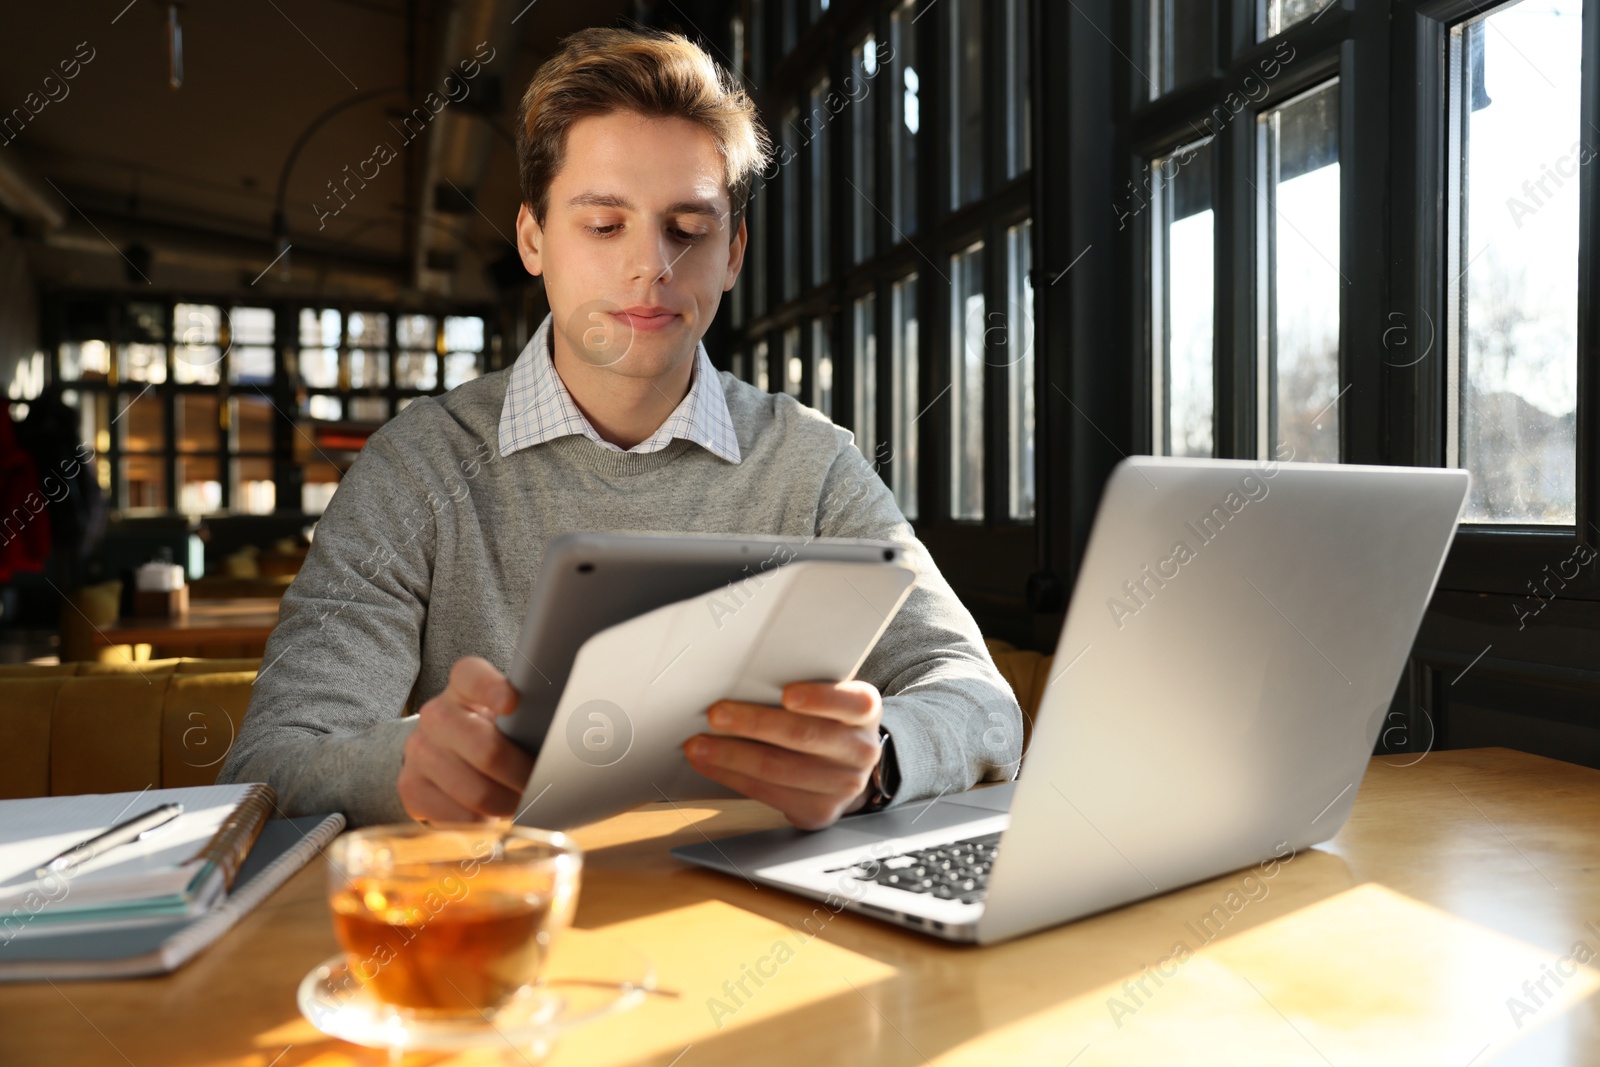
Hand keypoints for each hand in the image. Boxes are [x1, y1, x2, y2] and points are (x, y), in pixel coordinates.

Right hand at [398, 656, 534, 822]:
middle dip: (524, 776)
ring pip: (477, 793)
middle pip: (487, 751)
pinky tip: (494, 815)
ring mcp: (418, 751)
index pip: (472, 677)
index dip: (491, 688)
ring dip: (509, 805)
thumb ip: (529, 714)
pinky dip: (484, 824)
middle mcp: (436, 714)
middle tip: (544, 786)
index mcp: (463, 685)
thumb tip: (572, 736)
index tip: (512, 703)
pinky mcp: (411, 787)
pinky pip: (459, 818)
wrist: (443, 751)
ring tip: (522, 802)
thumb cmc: (492, 729)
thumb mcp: (508, 712)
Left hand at [683, 680, 883, 830]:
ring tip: (700, 745)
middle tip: (716, 715)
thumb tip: (743, 680)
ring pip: (780, 769)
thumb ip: (801, 689)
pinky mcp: (819, 811)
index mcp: (864, 711)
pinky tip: (713, 765)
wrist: (845, 767)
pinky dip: (734, 777)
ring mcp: (843, 786)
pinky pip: (769, 794)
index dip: (819, 699)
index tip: (787, 694)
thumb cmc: (824, 721)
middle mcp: (860, 750)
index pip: (851, 703)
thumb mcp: (827, 698)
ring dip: (732, 756)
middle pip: (804, 736)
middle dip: (754, 724)